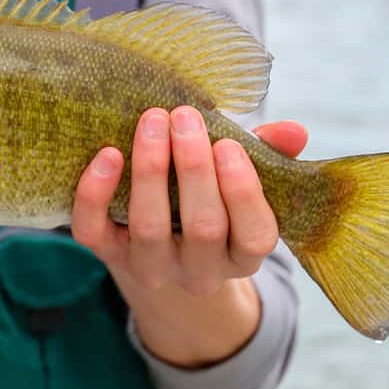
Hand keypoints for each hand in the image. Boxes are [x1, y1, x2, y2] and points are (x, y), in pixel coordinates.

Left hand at [72, 106, 306, 294]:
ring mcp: (150, 267)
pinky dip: (95, 193)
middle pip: (203, 228)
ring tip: (152, 122)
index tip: (228, 144)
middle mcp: (199, 271)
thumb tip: (294, 131)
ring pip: (150, 228)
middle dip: (194, 168)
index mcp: (242, 255)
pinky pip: (93, 232)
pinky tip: (108, 154)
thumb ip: (268, 156)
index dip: (243, 192)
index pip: (255, 237)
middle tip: (184, 116)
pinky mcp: (107, 255)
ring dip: (150, 169)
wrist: (155, 244)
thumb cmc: (208, 198)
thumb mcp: (240, 182)